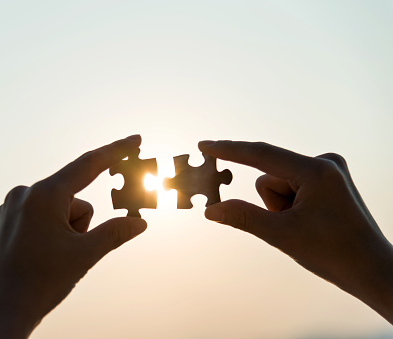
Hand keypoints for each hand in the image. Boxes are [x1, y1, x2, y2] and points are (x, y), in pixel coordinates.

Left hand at [0, 135, 146, 338]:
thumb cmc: (39, 283)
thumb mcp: (85, 255)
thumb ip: (115, 233)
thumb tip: (139, 223)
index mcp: (44, 195)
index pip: (88, 165)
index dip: (115, 151)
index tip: (133, 140)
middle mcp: (23, 194)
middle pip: (73, 198)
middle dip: (81, 223)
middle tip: (70, 252)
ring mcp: (10, 208)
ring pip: (56, 210)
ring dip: (64, 231)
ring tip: (50, 259)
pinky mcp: (3, 222)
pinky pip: (38, 218)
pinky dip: (47, 232)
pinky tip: (37, 257)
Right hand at [199, 140, 392, 323]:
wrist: (371, 270)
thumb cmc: (333, 254)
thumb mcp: (282, 235)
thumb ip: (243, 217)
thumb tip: (211, 210)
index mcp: (316, 172)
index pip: (262, 155)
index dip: (229, 150)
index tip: (205, 145)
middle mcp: (324, 162)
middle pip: (269, 177)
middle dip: (272, 203)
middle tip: (290, 226)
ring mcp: (328, 170)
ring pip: (278, 183)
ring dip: (281, 206)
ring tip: (304, 226)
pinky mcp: (328, 179)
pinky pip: (291, 185)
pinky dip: (290, 203)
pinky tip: (310, 221)